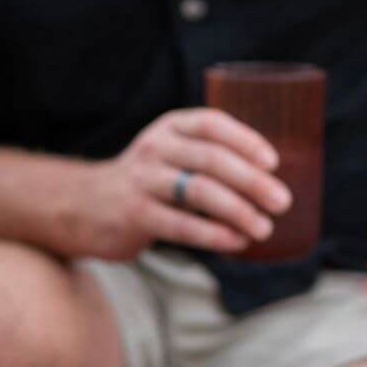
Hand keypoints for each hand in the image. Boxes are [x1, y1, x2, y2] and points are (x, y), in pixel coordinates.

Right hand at [86, 109, 289, 259]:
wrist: (84, 204)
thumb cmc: (152, 181)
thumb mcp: (176, 157)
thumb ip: (214, 161)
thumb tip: (274, 184)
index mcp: (172, 127)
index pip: (212, 124)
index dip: (245, 141)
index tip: (273, 163)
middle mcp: (156, 147)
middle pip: (211, 159)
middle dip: (252, 181)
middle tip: (282, 202)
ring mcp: (142, 179)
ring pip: (198, 191)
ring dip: (238, 210)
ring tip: (264, 228)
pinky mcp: (134, 214)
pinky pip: (180, 224)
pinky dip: (213, 234)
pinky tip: (237, 242)